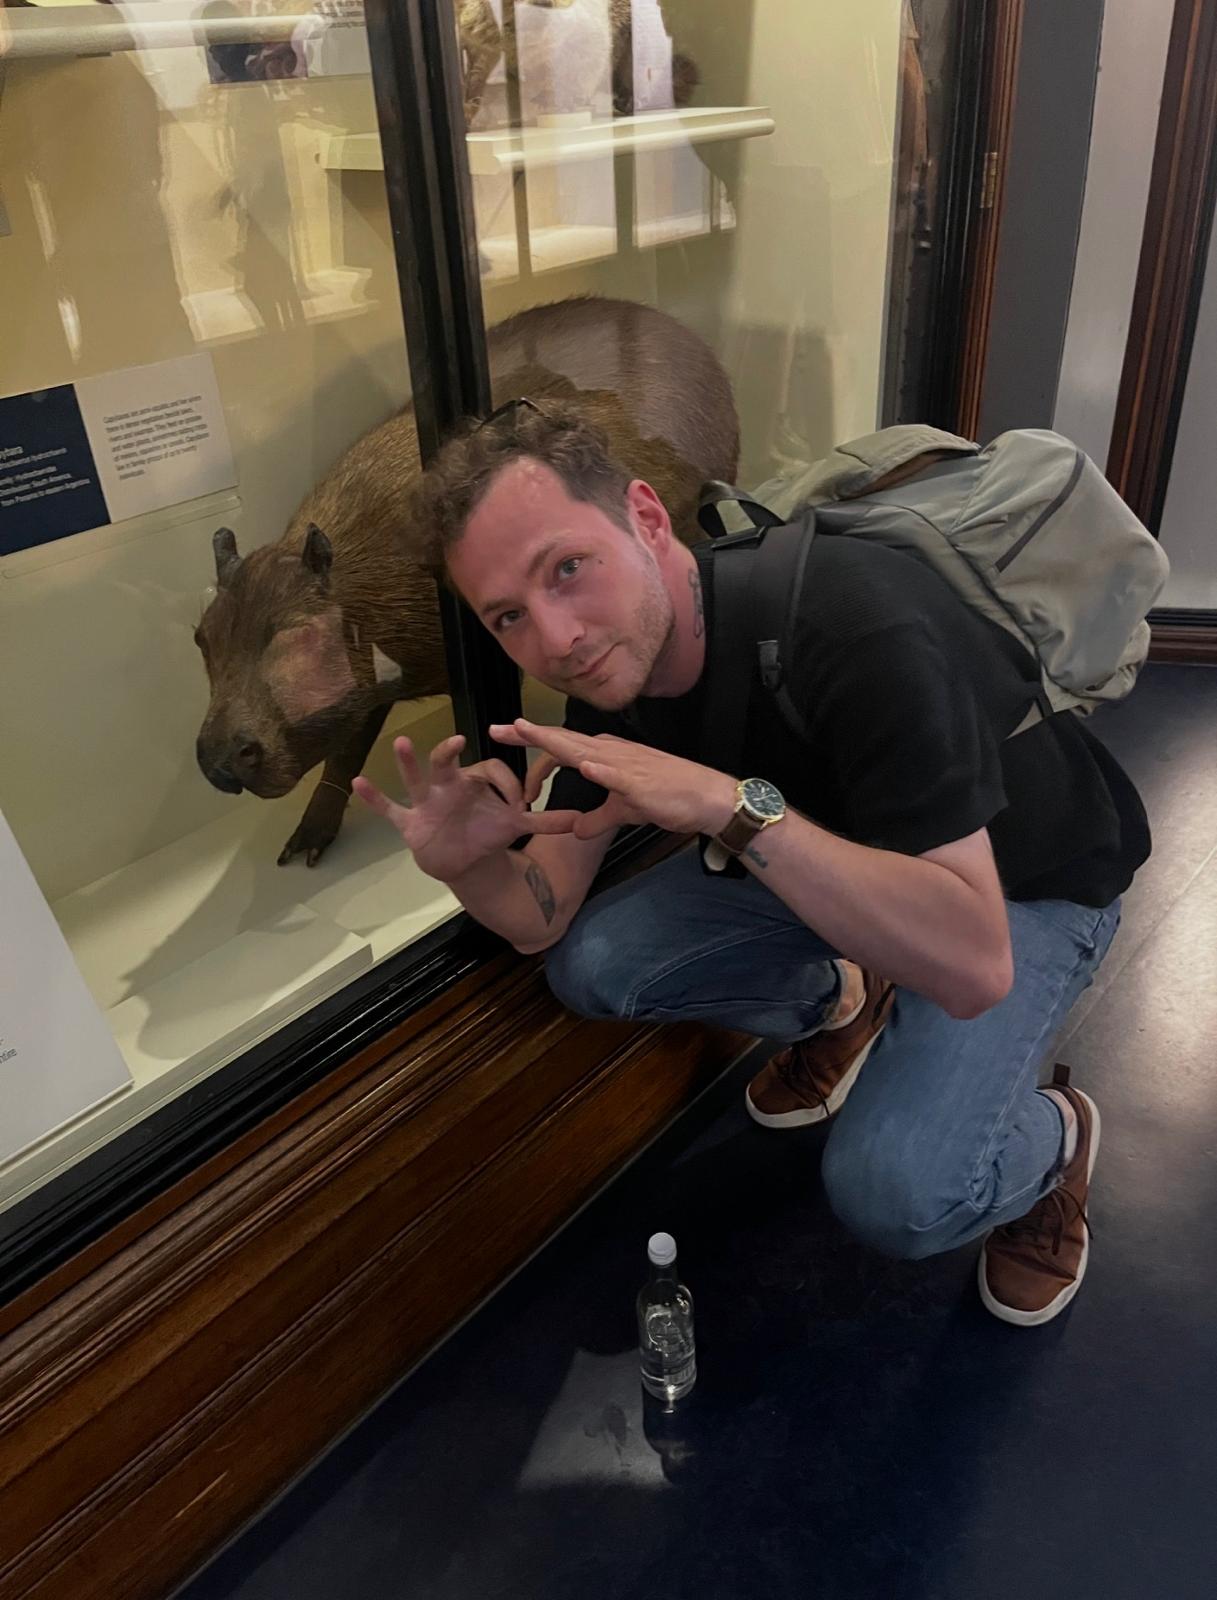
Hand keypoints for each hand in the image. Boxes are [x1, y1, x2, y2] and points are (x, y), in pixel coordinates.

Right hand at [352, 734, 580, 882]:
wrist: (462, 858)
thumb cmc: (485, 832)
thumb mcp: (515, 827)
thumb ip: (545, 822)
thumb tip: (580, 820)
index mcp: (475, 783)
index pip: (491, 771)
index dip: (509, 785)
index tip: (524, 806)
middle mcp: (447, 786)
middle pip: (447, 763)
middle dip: (449, 751)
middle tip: (458, 740)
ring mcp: (425, 802)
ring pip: (415, 778)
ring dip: (408, 762)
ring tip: (401, 742)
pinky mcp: (409, 821)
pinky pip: (390, 808)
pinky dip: (375, 798)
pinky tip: (358, 783)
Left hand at [489, 719, 737, 838]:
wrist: (708, 798)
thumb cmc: (669, 800)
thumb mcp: (624, 812)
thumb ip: (598, 818)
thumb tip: (575, 829)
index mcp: (606, 756)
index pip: (563, 746)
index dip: (534, 744)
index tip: (507, 739)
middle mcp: (611, 753)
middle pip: (563, 740)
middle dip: (529, 734)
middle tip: (496, 728)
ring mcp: (626, 764)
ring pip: (583, 749)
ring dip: (554, 741)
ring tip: (525, 731)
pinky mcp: (642, 782)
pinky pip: (617, 775)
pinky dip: (600, 770)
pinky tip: (583, 767)